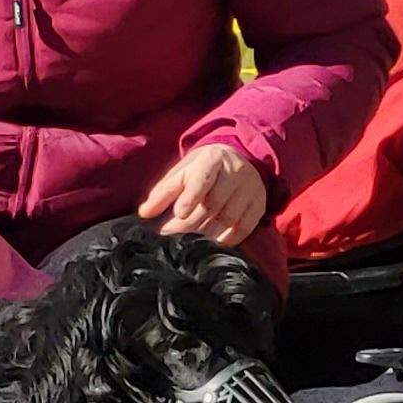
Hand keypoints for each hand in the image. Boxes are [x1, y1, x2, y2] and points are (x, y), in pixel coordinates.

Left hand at [138, 143, 268, 247]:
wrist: (240, 158)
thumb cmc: (203, 169)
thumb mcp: (182, 172)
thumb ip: (163, 192)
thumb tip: (144, 213)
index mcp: (212, 159)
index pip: (203, 178)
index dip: (191, 196)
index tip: (179, 213)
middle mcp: (234, 172)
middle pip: (213, 203)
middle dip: (190, 223)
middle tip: (172, 235)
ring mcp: (249, 189)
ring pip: (228, 217)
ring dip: (206, 233)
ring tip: (189, 241)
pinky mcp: (258, 205)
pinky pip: (244, 227)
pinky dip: (227, 239)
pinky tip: (211, 243)